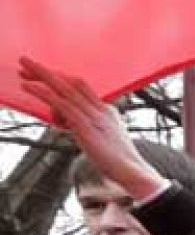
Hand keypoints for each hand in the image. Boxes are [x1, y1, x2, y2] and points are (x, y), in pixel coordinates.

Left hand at [17, 57, 165, 198]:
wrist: (133, 173)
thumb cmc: (120, 164)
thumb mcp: (105, 142)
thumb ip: (87, 130)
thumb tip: (69, 126)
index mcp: (108, 112)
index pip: (83, 89)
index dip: (62, 79)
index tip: (45, 75)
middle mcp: (101, 109)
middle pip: (72, 83)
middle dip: (48, 72)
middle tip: (27, 62)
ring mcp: (93, 116)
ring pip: (64, 89)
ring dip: (41, 75)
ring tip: (22, 67)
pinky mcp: (84, 125)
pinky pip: (61, 103)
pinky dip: (43, 93)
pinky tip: (27, 87)